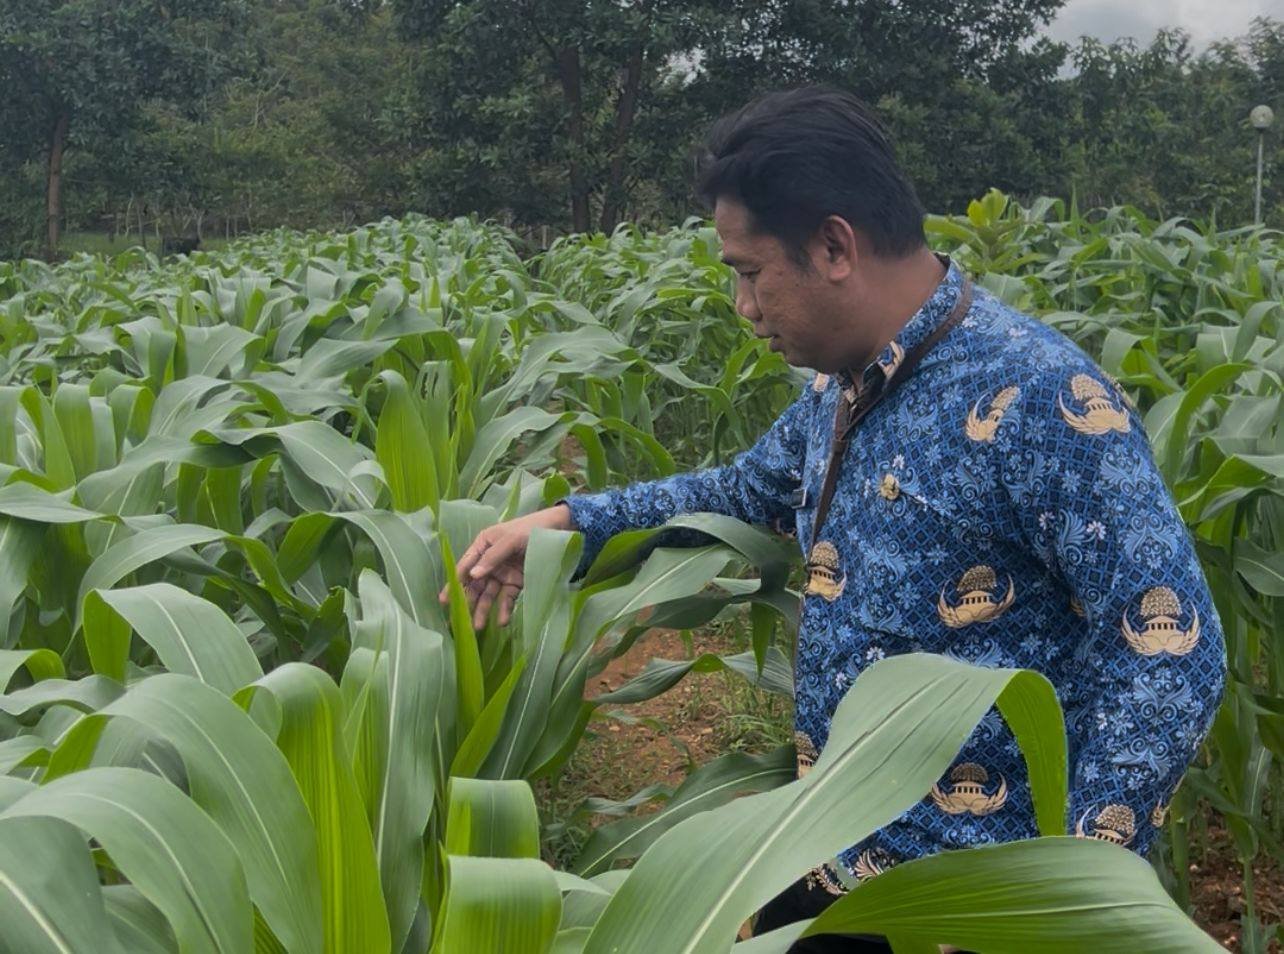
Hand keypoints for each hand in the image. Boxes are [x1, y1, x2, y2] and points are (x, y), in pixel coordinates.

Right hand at [438, 504, 574, 628]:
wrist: (558, 531)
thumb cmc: (530, 529)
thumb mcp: (510, 539)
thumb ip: (492, 557)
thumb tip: (473, 576)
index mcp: (483, 545)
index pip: (466, 565)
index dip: (455, 582)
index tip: (444, 600)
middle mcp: (489, 561)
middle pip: (474, 584)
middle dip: (467, 602)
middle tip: (458, 621)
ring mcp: (502, 573)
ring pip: (488, 594)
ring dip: (483, 610)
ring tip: (479, 627)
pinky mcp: (516, 583)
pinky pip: (507, 598)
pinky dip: (504, 609)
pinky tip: (502, 621)